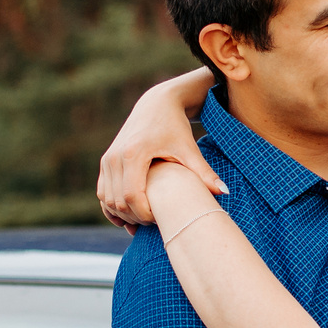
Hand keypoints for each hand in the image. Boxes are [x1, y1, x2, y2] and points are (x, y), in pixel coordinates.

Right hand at [98, 71, 225, 228]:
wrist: (156, 104)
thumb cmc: (176, 127)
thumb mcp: (190, 149)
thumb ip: (204, 173)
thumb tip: (225, 193)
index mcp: (134, 153)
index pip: (132, 197)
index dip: (145, 215)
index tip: (161, 220)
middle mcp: (115, 157)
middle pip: (119, 202)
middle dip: (135, 217)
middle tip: (156, 223)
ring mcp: (107, 159)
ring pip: (107, 200)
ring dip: (123, 214)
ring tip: (145, 219)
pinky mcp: (106, 162)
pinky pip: (102, 193)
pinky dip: (112, 207)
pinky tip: (130, 216)